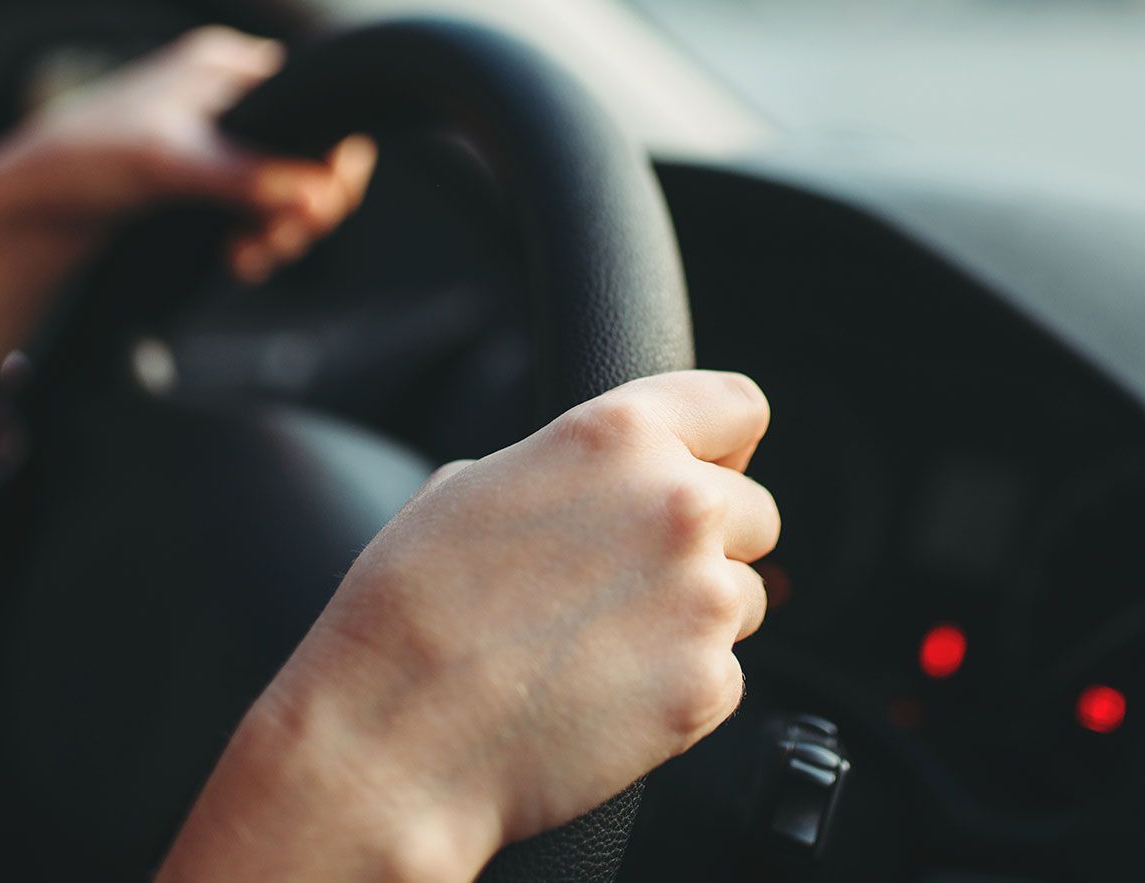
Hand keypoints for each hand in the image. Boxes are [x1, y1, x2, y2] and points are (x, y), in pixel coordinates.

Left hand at [0, 26, 374, 369]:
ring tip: (253, 255)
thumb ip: (247, 174)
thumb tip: (319, 194)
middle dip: (307, 203)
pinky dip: (263, 237)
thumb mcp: (169, 162)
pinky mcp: (214, 183)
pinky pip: (265, 209)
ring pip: (293, 186)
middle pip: (312, 150)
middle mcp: (232, 97)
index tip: (323, 204)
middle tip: (285, 240)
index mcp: (225, 66)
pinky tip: (241, 256)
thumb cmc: (82, 161)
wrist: (29, 208)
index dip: (331, 154)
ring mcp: (225, 141)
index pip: (316, 100)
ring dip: (284, 229)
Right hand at [156, 371, 779, 882]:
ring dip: (696, 615)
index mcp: (619, 436)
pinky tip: (602, 694)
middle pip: (754, 510)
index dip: (724, 442)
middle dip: (709, 542)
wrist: (390, 738)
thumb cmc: (408, 608)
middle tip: (630, 581)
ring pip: (746, 596)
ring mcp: (702, 599)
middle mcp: (678, 504)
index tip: (712, 467)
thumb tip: (606, 485)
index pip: (738, 406)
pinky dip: (679, 687)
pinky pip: (723, 674)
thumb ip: (570, 467)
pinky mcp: (707, 686)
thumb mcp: (474, 483)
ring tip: (601, 644)